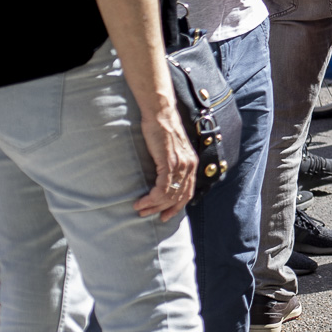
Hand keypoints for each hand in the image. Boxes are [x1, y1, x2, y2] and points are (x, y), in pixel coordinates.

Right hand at [133, 101, 196, 220]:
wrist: (161, 114)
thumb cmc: (162, 131)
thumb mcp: (171, 150)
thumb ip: (172, 164)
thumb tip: (164, 180)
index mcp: (191, 164)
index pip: (188, 193)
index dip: (176, 207)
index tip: (165, 216)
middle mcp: (189, 166)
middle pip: (178, 197)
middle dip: (162, 209)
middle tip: (146, 214)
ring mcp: (180, 165)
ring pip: (169, 195)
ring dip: (153, 206)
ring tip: (139, 209)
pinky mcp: (169, 162)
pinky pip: (163, 188)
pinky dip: (152, 198)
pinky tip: (141, 201)